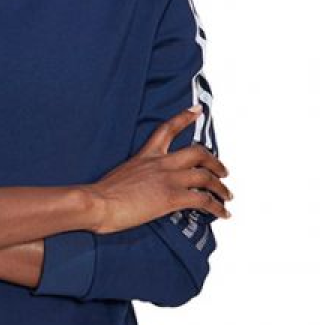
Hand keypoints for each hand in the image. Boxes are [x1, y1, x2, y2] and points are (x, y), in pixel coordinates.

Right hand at [86, 105, 231, 233]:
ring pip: (206, 176)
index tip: (197, 110)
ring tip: (227, 195)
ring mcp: (168, 179)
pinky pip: (203, 200)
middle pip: (198, 153)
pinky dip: (217, 207)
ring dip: (221, 187)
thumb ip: (136, 175)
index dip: (185, 118)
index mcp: (146, 155)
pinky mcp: (172, 197)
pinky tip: (223, 214)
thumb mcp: (120, 175)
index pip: (167, 129)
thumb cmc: (100, 194)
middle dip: (215, 161)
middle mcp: (161, 163)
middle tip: (223, 170)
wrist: (97, 202)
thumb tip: (139, 185)